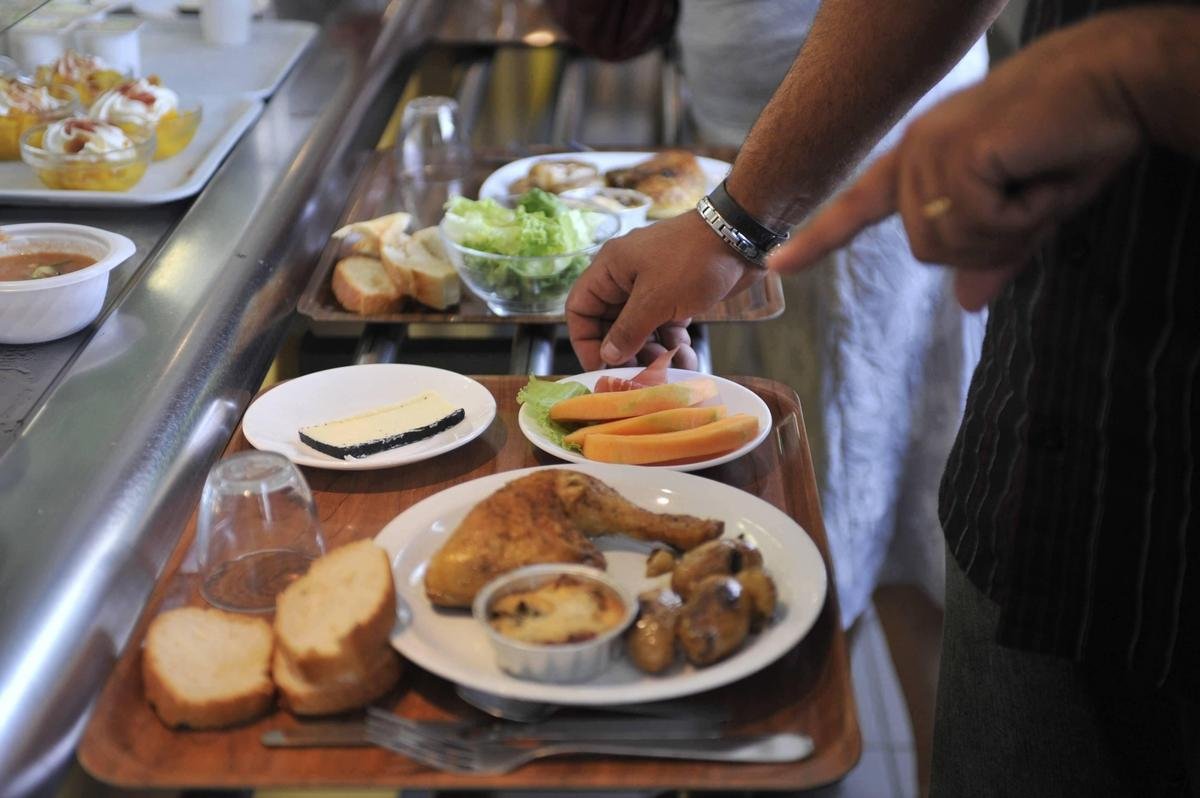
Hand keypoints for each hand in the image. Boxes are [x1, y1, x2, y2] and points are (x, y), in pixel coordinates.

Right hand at [565, 211, 759, 369]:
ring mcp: (653, 288)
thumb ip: (628, 330)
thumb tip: (607, 356)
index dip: (585, 340)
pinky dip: (673, 345)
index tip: (600, 367)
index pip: (580, 308)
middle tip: (638, 376)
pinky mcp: (676, 297)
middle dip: (625, 352)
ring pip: (640, 330)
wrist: (741, 238)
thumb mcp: (655, 299)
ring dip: (652, 353)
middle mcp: (626, 279)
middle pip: (610, 324)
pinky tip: (686, 360)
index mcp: (610, 269)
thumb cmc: (692, 260)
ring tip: (667, 371)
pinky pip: (665, 327)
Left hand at [769, 13, 1146, 309]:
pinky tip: (1038, 173)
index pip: (860, 207)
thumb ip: (992, 254)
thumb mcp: (1029, 211)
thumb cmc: (1075, 141)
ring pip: (947, 242)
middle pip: (928, 250)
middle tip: (1035, 200)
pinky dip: (1019, 213)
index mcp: (922, 160)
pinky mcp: (953, 151)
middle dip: (990, 244)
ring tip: (1038, 181)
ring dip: (1006, 230)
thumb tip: (968, 303)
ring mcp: (929, 149)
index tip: (777, 266)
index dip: (820, 238)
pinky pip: (976, 221)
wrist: (1115, 83)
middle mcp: (915, 153)